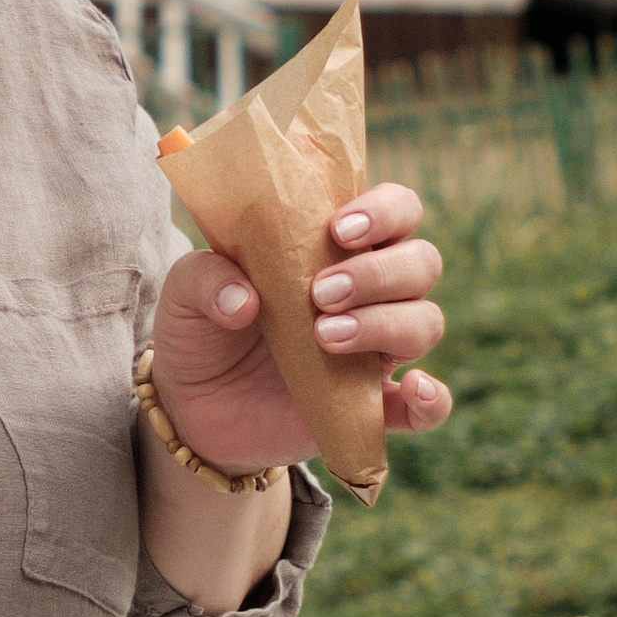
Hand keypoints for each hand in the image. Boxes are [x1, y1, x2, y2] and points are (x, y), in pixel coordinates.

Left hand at [151, 182, 453, 474]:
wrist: (193, 407)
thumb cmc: (202, 330)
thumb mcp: (184, 294)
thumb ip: (205, 278)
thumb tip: (245, 299)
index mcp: (338, 248)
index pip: (397, 210)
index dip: (385, 211)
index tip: (339, 230)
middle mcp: (371, 293)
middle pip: (421, 262)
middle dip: (379, 272)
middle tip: (320, 293)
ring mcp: (376, 350)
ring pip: (425, 323)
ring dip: (387, 324)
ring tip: (324, 336)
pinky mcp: (372, 406)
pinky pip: (428, 407)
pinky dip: (432, 399)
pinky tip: (413, 388)